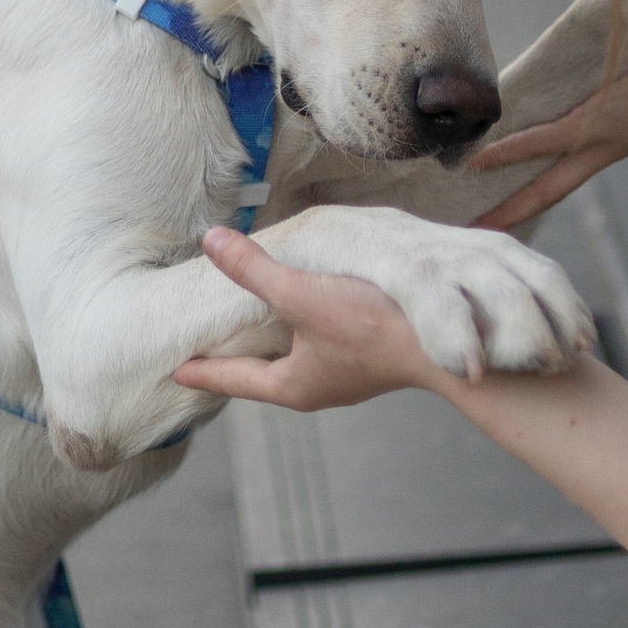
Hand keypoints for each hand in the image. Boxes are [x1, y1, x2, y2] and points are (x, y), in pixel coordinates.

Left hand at [173, 230, 440, 411]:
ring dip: (274, 345)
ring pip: (296, 360)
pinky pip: (324, 346)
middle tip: (209, 351)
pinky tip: (311, 313)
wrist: (450, 341)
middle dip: (237, 362)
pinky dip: (305, 333)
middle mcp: (317, 386)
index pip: (234, 379)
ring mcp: (347, 375)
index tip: (177, 370)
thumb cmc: (372, 325)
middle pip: (263, 374)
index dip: (203, 370)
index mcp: (293, 385)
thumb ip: (254, 269)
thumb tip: (212, 241)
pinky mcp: (372, 358)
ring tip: (255, 330)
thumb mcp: (301, 294)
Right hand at [476, 57, 627, 227]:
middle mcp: (600, 150)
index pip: (561, 178)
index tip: (504, 216)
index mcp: (611, 144)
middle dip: (514, 216)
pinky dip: (511, 150)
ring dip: (508, 200)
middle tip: (479, 242)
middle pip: (548, 192)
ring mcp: (595, 138)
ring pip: (542, 175)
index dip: (530, 199)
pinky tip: (480, 162)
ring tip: (474, 223)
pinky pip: (544, 140)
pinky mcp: (595, 122)